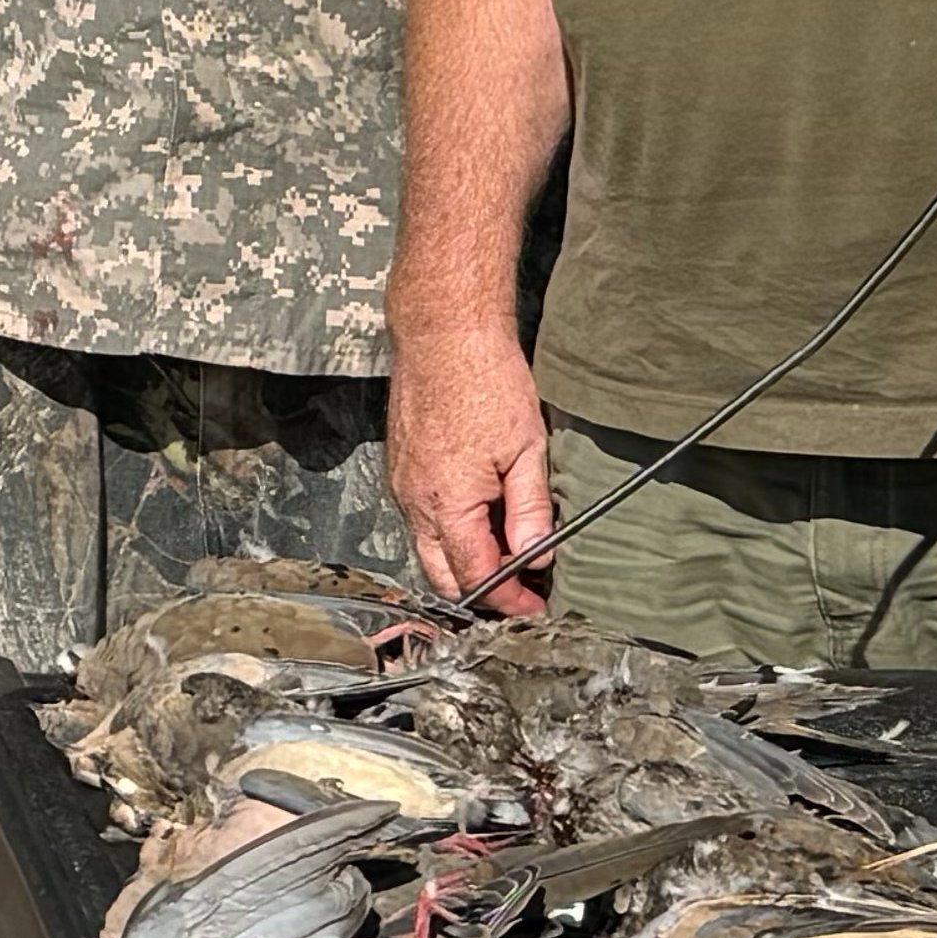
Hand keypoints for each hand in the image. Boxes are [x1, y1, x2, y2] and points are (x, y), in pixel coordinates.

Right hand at [389, 309, 557, 616]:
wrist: (443, 332)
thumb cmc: (484, 379)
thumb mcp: (525, 449)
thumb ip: (529, 511)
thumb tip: (536, 556)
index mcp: (447, 504)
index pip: (476, 577)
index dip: (508, 598)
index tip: (533, 604)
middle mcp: (415, 502)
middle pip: (442, 576)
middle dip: (481, 590)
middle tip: (520, 589)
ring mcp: (402, 485)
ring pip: (429, 547)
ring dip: (464, 559)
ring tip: (507, 549)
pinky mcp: (400, 467)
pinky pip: (420, 517)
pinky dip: (450, 530)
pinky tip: (482, 513)